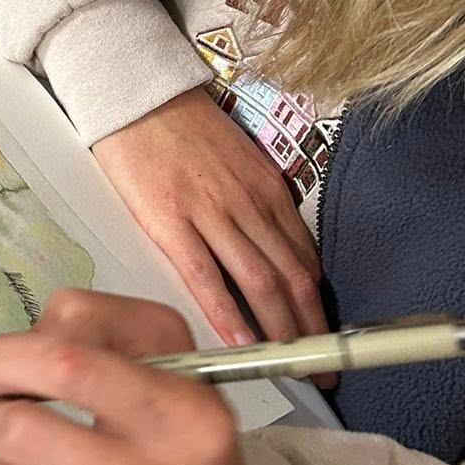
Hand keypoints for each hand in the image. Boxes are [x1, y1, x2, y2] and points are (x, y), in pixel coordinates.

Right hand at [92, 88, 324, 348]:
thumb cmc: (182, 126)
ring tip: (290, 368)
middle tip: (322, 371)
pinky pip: (205, 275)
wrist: (138, 93)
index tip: (327, 339)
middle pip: (292, 278)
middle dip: (312, 330)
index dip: (319, 306)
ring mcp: (211, 212)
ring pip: (260, 281)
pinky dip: (226, 312)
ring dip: (279, 331)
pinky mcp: (170, 220)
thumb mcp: (238, 160)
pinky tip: (236, 340)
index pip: (305, 259)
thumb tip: (273, 249)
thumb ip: (258, 203)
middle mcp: (249, 203)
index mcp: (268, 189)